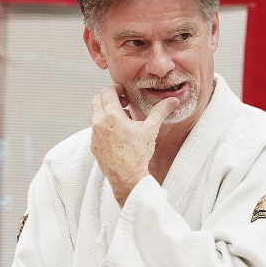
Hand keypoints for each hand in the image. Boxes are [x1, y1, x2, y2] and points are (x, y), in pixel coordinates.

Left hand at [91, 85, 179, 205]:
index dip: (116, 88)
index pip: (107, 92)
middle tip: (123, 103)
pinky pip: (95, 129)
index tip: (125, 93)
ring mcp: (94, 135)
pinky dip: (104, 125)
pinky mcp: (93, 146)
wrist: (127, 178)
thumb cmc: (138, 154)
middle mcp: (98, 123)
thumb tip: (172, 100)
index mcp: (111, 116)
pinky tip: (118, 133)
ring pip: (95, 114)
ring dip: (106, 111)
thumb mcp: (150, 130)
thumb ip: (160, 111)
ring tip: (123, 118)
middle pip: (97, 100)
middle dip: (109, 97)